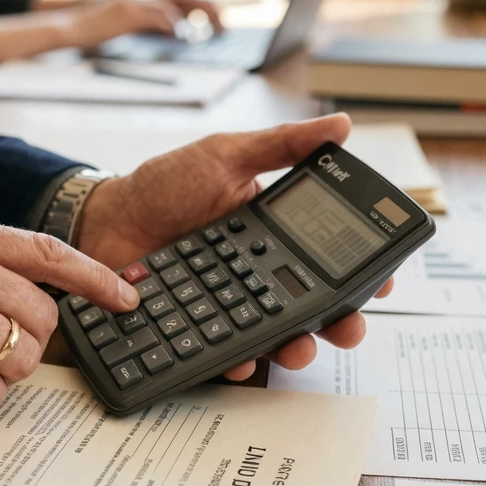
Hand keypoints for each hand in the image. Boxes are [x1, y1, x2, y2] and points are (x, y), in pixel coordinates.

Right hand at [65, 0, 222, 46]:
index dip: (200, 8)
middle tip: (225, 25)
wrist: (67, 30)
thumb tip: (175, 34)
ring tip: (213, 28)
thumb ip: (150, 29)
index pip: (178, 0)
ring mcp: (133, 4)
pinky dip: (170, 23)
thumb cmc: (92, 35)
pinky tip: (179, 34)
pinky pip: (154, 15)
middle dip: (207, 8)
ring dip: (197, 13)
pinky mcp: (126, 14)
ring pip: (174, 2)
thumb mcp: (127, 31)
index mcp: (142, 3)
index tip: (217, 21)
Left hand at [75, 114, 392, 381]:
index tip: (381, 283)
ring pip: (277, 333)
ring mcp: (229, 303)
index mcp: (272, 233)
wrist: (104, 219)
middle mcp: (257, 273)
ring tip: (301, 347)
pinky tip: (246, 359)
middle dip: (341, 321)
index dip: (359, 273)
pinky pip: (227, 350)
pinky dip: (240, 360)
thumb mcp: (224, 155)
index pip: (328, 256)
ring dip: (298, 347)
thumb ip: (281, 145)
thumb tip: (341, 125)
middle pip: (313, 305)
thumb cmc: (163, 185)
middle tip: (349, 327)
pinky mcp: (200, 327)